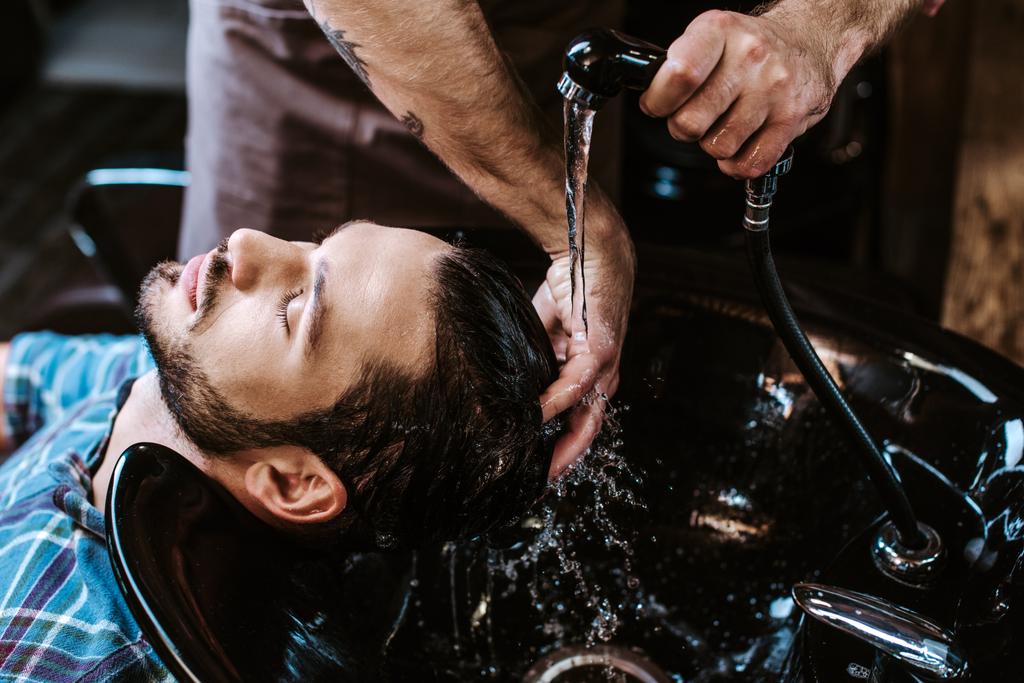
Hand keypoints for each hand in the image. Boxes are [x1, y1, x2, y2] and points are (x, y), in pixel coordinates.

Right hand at [534, 225, 633, 478]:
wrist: (589, 253)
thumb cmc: (571, 293)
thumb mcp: (547, 338)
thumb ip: (538, 367)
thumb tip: (513, 393)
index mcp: (591, 381)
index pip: (577, 428)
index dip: (557, 455)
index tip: (531, 478)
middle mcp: (604, 380)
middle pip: (587, 436)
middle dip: (560, 465)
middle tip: (533, 487)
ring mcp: (607, 367)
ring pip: (588, 419)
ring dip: (561, 445)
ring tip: (534, 465)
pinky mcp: (601, 348)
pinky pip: (578, 384)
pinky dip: (557, 401)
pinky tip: (537, 414)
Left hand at [639, 9, 840, 178]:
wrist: (810, 39)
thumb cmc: (751, 45)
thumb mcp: (712, 35)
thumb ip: (680, 64)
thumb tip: (652, 102)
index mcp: (720, 31)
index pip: (679, 75)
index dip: (658, 101)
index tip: (657, 105)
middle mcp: (750, 57)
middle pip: (691, 121)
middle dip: (682, 128)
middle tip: (693, 118)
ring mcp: (773, 89)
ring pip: (718, 146)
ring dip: (713, 144)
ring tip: (723, 125)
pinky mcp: (791, 119)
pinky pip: (750, 163)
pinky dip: (737, 164)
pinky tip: (739, 145)